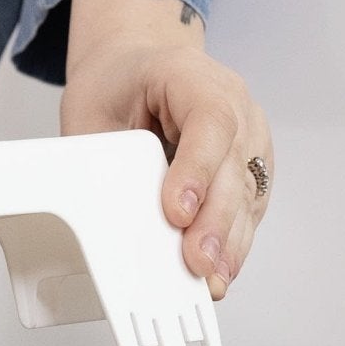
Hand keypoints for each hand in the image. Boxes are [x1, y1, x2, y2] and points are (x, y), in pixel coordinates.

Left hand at [61, 0, 272, 299]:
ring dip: (229, 239)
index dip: (197, 169)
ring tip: (210, 278)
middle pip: (234, 163)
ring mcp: (248, 134)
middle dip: (214, 219)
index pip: (210, 120)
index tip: (177, 211)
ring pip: (247, 191)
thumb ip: (105, 156)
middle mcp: (233, 102)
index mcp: (190, 74)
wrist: (134, 67)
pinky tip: (220, 270)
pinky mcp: (250, 167)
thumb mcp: (94, 111)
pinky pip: (248, 207)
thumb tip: (109, 217)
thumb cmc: (115, 85)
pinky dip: (234, 241)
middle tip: (196, 260)